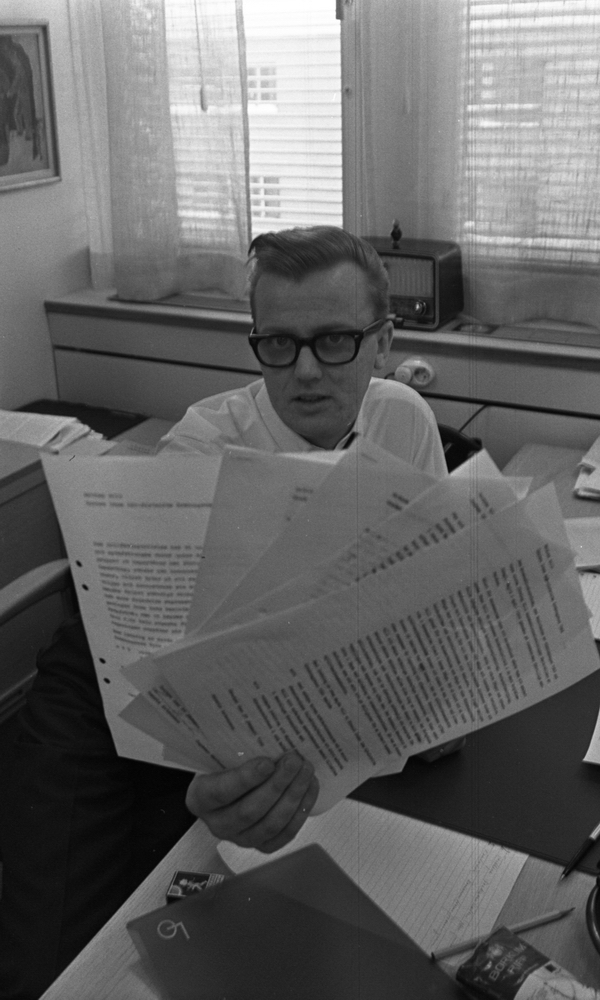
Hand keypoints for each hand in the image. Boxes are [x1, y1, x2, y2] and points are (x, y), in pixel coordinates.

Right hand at [185, 750, 319, 852]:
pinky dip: (301, 811)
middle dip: (277, 784)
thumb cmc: (225, 766)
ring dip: (293, 796)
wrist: (228, 785)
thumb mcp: (221, 756)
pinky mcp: (263, 845)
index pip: (222, 792)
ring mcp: (241, 838)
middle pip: (250, 810)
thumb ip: (237, 751)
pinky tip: (309, 788)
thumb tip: (269, 739)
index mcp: (201, 798)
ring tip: (306, 771)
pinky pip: (285, 834)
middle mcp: (218, 824)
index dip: (246, 779)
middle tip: (294, 760)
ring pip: (271, 824)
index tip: (267, 762)